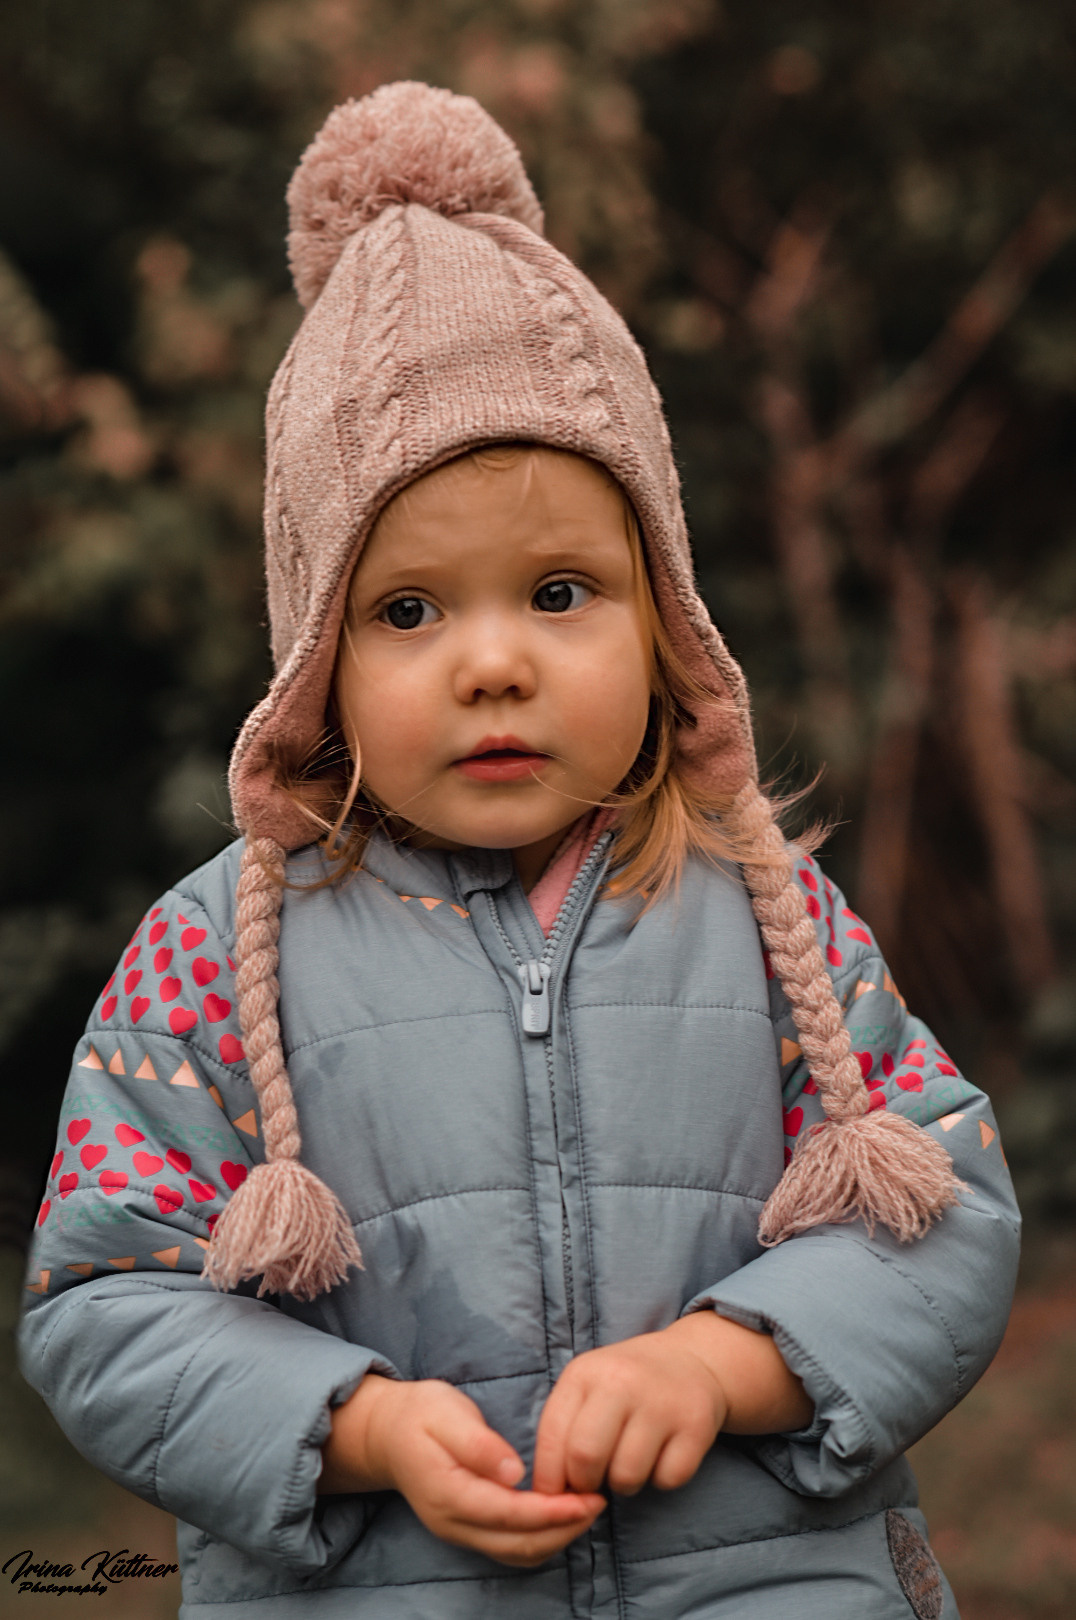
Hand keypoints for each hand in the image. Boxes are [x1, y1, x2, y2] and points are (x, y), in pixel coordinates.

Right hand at [320, 1374, 605, 1566]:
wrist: (387, 1433)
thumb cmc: (420, 1414)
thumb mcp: (445, 1413)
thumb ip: (478, 1443)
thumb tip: (513, 1471)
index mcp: (448, 1494)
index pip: (509, 1514)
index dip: (552, 1512)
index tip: (587, 1498)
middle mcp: (453, 1523)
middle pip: (517, 1544)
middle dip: (563, 1529)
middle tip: (598, 1502)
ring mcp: (459, 1532)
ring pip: (516, 1553)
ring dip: (556, 1538)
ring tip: (586, 1510)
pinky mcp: (467, 1529)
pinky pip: (509, 1548)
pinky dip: (540, 1538)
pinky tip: (560, 1516)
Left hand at [532, 1327, 727, 1496]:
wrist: (693, 1359)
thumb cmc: (627, 1382)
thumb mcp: (588, 1386)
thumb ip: (564, 1428)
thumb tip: (548, 1492)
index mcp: (585, 1373)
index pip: (552, 1437)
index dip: (548, 1479)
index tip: (556, 1494)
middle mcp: (622, 1381)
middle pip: (585, 1456)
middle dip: (585, 1484)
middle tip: (595, 1481)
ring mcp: (661, 1402)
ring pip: (626, 1476)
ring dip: (624, 1483)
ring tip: (629, 1461)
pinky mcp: (695, 1425)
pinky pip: (667, 1479)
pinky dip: (661, 1478)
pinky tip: (661, 1454)